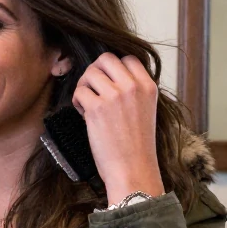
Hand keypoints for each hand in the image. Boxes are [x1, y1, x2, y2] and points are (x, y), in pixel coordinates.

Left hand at [71, 52, 164, 201]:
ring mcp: (114, 96)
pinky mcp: (96, 108)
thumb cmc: (137, 146)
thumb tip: (110, 76)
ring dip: (84, 86)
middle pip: (106, 58)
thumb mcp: (146, 110)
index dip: (114, 68)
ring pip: (89, 73)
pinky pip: (79, 92)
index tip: (109, 83)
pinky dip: (78, 102)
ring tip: (88, 104)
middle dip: (95, 71)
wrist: (133, 169)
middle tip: (93, 89)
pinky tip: (84, 115)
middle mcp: (132, 87)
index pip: (128, 58)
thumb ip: (133, 90)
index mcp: (148, 86)